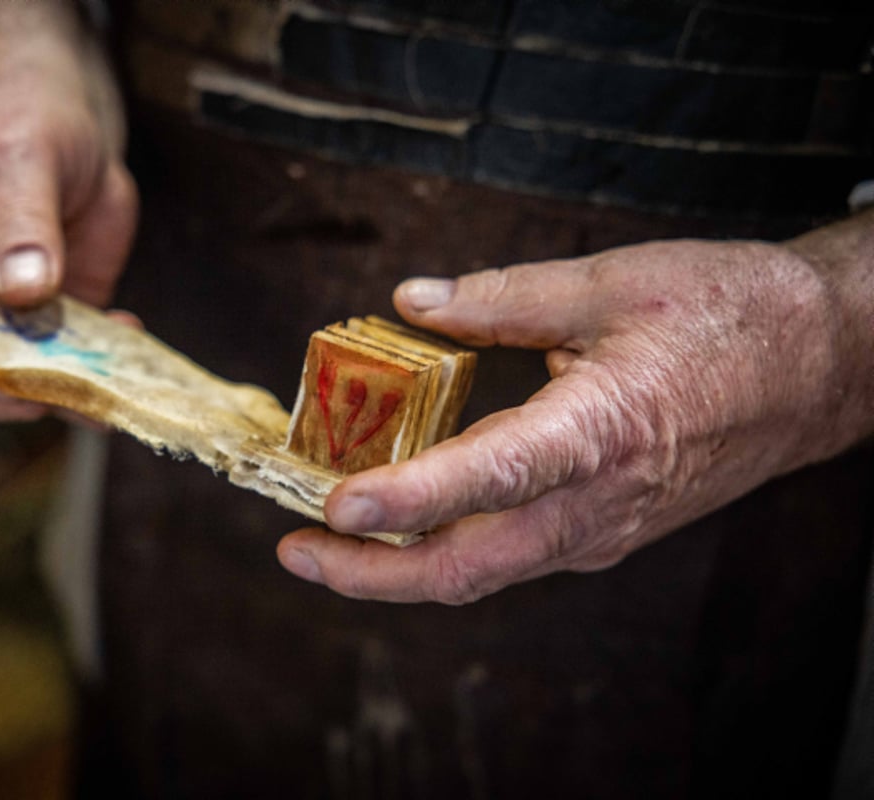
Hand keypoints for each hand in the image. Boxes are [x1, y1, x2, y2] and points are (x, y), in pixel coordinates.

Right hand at [0, 0, 136, 420]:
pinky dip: (95, 369)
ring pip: (10, 386)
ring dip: (61, 393)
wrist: (58, 111)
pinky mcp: (47, 320)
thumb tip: (23, 292)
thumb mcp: (16, 159)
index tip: (23, 375)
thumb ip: (19, 226)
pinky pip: (63, 365)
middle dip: (10, 394)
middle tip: (70, 390)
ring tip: (108, 384)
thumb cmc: (15, 118)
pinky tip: (128, 335)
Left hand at [279, 230, 873, 603]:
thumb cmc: (729, 316)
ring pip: (487, 571)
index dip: (407, 501)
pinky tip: (412, 520)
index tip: (334, 507)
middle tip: (298, 551)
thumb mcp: (612, 284)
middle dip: (372, 574)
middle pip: (468, 567)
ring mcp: (604, 528)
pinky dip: (451, 548)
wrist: (820, 368)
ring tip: (333, 541)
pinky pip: (515, 555)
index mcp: (600, 431)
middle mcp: (597, 501)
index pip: (487, 480)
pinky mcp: (607, 531)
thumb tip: (412, 300)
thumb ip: (502, 296)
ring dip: (402, 568)